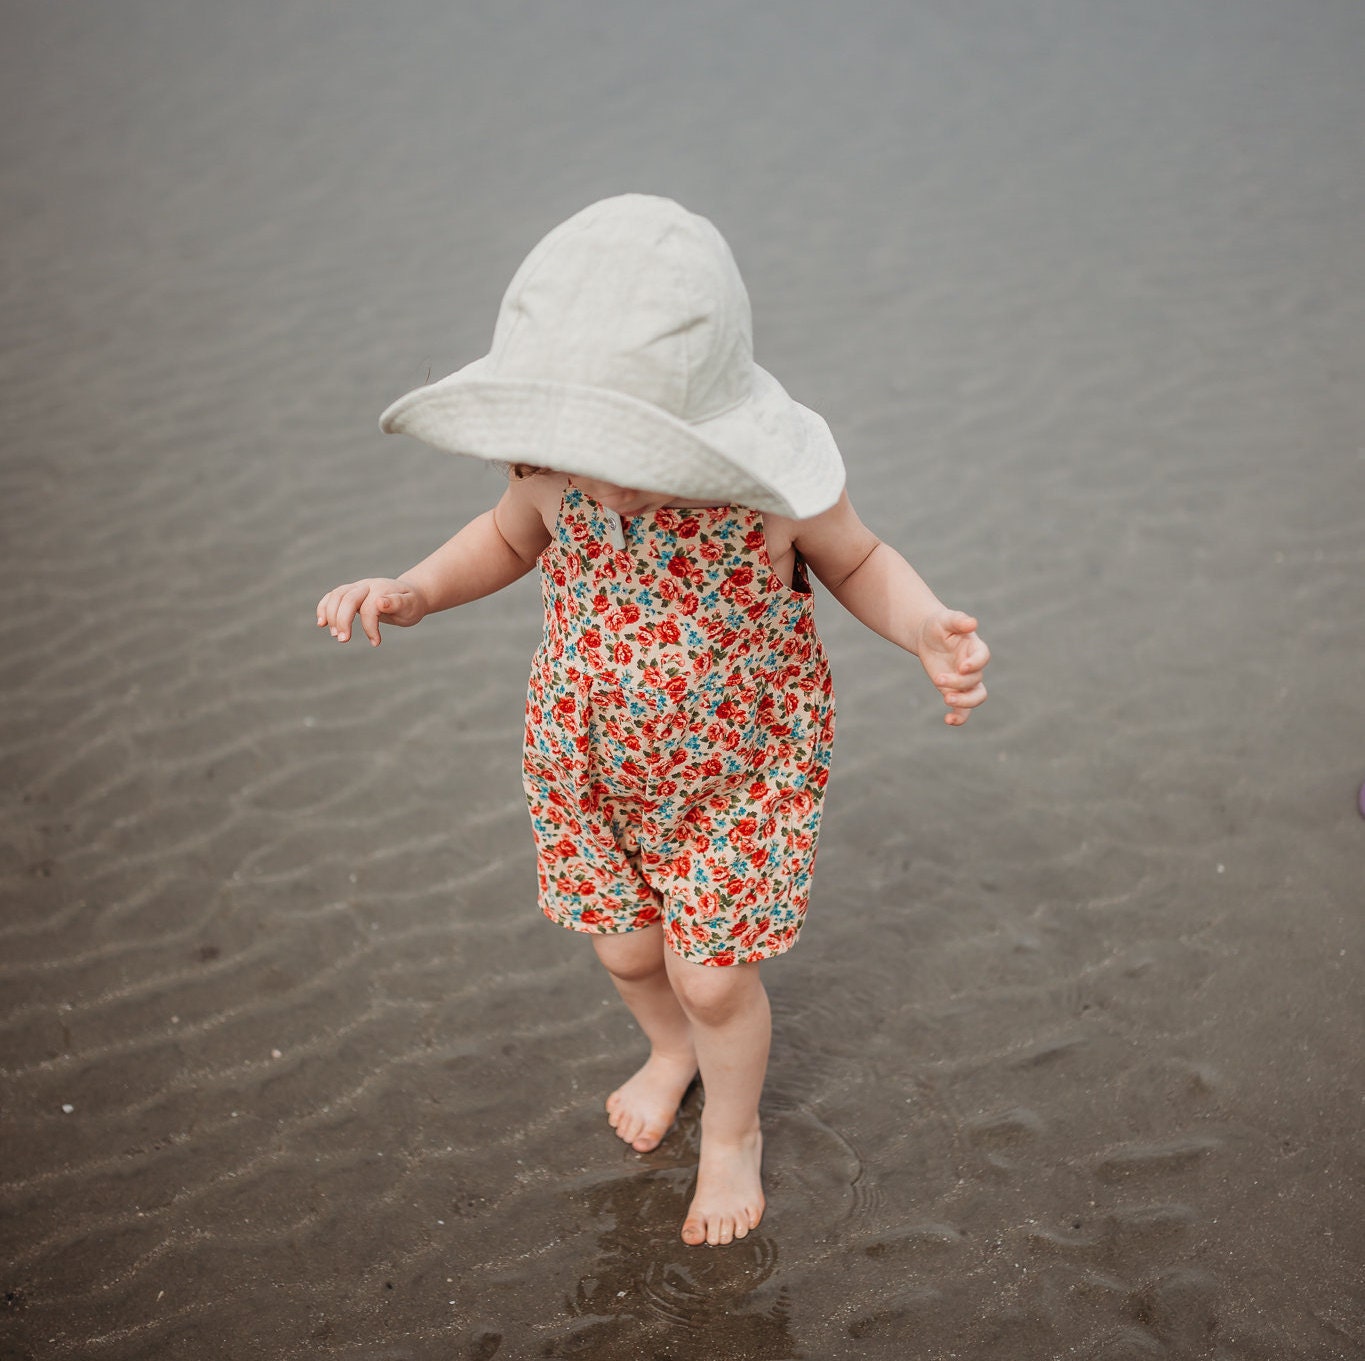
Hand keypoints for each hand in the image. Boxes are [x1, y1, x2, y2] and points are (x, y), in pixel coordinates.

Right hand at [315, 578, 426, 645]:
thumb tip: (380, 602)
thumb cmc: (411, 604)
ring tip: (335, 635)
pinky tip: (321, 623)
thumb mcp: (411, 606)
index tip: (376, 642)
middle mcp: (366, 585)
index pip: (369, 607)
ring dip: (331, 615)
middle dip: (342, 620)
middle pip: (347, 598)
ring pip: (336, 596)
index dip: (369, 626)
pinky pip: (332, 597)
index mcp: (382, 589)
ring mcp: (356, 588)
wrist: (409, 596)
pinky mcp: (350, 593)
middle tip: (343, 640)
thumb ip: (397, 603)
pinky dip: (323, 608)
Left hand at [917, 609, 988, 725]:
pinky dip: (959, 717)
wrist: (927, 637)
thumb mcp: (945, 619)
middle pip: (975, 680)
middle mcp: (974, 667)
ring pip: (976, 697)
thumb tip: (972, 623)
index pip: (982, 658)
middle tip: (938, 679)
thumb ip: (958, 621)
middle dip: (959, 683)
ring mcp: (966, 682)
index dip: (975, 664)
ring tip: (947, 700)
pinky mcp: (955, 692)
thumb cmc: (939, 625)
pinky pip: (963, 710)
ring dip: (964, 702)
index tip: (961, 667)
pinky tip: (948, 720)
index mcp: (975, 648)